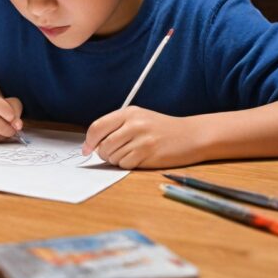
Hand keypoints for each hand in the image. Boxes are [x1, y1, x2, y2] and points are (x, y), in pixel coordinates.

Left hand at [82, 106, 200, 168]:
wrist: (191, 135)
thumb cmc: (161, 129)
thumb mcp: (139, 118)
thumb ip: (116, 126)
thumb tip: (91, 143)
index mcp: (128, 113)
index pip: (97, 127)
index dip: (89, 141)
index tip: (86, 150)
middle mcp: (134, 124)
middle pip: (103, 145)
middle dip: (104, 153)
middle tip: (114, 153)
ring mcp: (142, 139)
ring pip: (113, 156)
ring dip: (117, 159)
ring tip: (131, 153)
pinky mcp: (149, 154)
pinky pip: (125, 165)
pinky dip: (128, 165)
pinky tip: (139, 158)